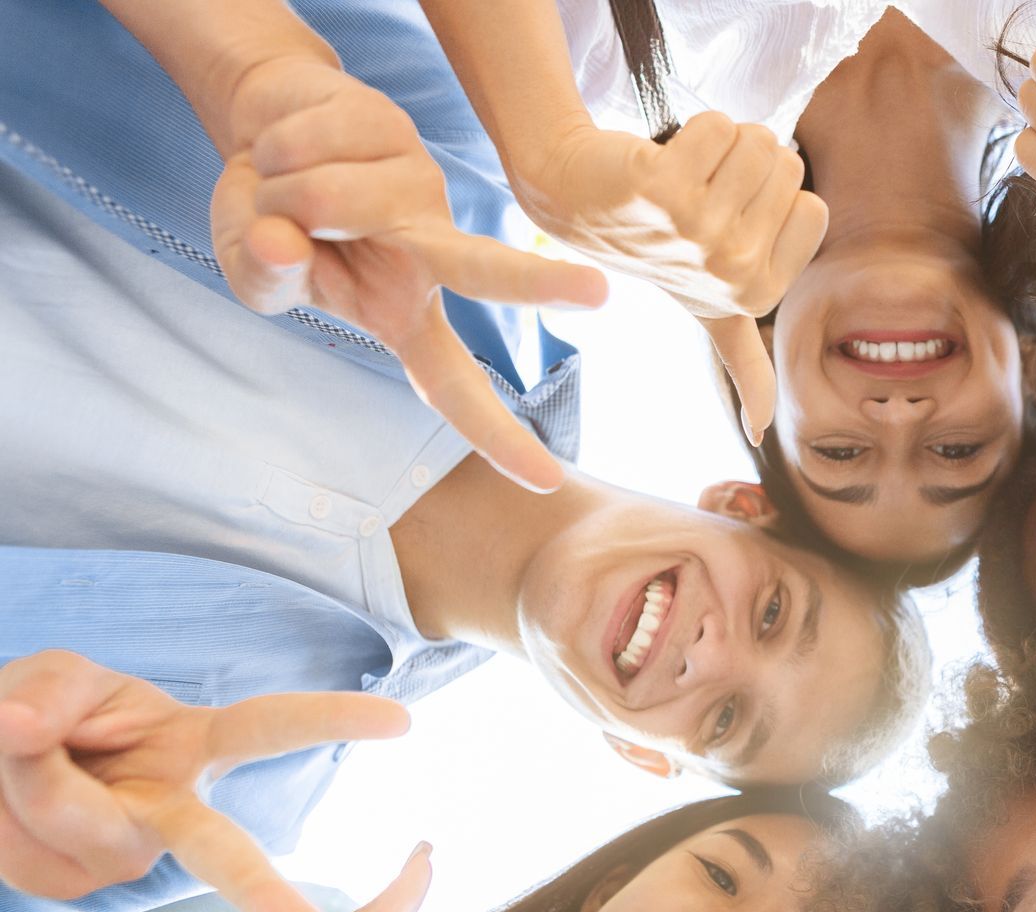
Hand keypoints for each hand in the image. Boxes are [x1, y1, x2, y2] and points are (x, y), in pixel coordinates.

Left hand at [0, 650, 409, 911]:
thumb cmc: (36, 712)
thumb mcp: (52, 678)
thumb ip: (51, 688)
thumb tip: (27, 727)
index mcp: (190, 745)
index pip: (272, 728)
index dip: (335, 721)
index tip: (403, 723)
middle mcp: (172, 809)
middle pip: (220, 848)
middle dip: (261, 891)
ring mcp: (124, 855)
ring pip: (80, 819)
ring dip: (27, 768)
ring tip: (13, 733)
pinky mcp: (73, 885)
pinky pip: (26, 846)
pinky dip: (0, 805)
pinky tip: (2, 797)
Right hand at [212, 56, 609, 489]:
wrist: (260, 135)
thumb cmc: (267, 220)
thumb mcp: (255, 271)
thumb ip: (267, 274)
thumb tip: (283, 242)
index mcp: (404, 312)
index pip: (454, 387)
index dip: (495, 435)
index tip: (547, 478)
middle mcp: (430, 253)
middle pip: (483, 270)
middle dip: (536, 280)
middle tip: (600, 293)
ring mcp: (420, 187)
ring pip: (330, 196)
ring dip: (274, 192)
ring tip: (277, 189)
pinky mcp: (397, 130)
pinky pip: (310, 144)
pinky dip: (271, 148)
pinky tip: (284, 149)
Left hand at [517, 115, 828, 443]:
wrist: (577, 199)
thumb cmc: (654, 246)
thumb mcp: (707, 314)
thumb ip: (743, 365)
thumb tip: (759, 433)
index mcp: (756, 297)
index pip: (812, 207)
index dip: (774, 197)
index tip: (729, 219)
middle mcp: (730, 273)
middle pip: (788, 170)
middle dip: (749, 165)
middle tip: (701, 192)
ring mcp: (698, 234)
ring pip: (757, 142)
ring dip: (721, 143)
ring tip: (683, 176)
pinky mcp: (666, 191)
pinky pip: (717, 128)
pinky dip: (693, 130)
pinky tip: (662, 160)